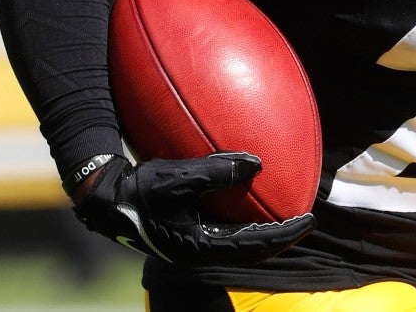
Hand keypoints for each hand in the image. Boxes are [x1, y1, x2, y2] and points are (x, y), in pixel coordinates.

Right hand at [71, 153, 314, 264]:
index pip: (255, 244)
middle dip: (280, 237)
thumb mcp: (180, 178)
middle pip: (252, 250)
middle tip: (306, 221)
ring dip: (264, 232)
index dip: (285, 233)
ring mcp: (193, 245)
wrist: (105, 200)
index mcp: (200, 247)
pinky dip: (244, 222)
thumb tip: (256, 164)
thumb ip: (217, 171)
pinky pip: (225, 232)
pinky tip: (249, 204)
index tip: (309, 220)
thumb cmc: (140, 190)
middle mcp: (199, 251)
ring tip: (285, 216)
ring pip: (239, 243)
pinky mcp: (186, 234)